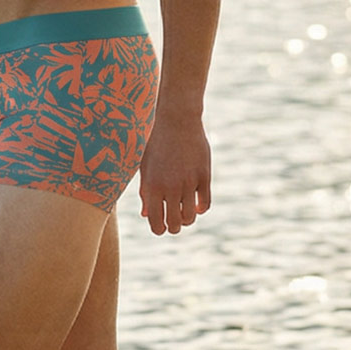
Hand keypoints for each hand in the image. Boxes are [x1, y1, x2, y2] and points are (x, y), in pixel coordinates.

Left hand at [138, 113, 211, 234]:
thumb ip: (145, 192)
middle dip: (174, 227)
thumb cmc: (156, 143)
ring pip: (191, 217)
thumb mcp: (145, 167)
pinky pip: (205, 203)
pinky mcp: (204, 176)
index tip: (161, 227)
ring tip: (184, 213)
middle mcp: (170, 188)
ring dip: (188, 219)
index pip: (156, 223)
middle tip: (174, 222)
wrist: (176, 120)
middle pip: (175, 224)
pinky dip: (201, 208)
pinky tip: (196, 204)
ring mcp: (188, 182)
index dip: (159, 229)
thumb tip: (146, 215)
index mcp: (151, 187)